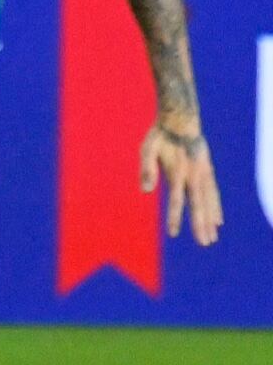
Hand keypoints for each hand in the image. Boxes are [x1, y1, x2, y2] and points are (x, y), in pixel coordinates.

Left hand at [139, 124, 221, 245]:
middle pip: (198, 204)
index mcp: (178, 172)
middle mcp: (193, 175)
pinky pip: (213, 192)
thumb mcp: (147, 149)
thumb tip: (145, 191)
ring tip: (212, 237)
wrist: (180, 120)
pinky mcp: (207, 171)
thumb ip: (146, 170)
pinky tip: (218, 220)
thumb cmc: (159, 136)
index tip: (174, 234)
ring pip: (209, 201)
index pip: (176, 200)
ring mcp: (203, 173)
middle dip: (200, 225)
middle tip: (204, 243)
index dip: (175, 217)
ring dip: (210, 219)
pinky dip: (216, 206)